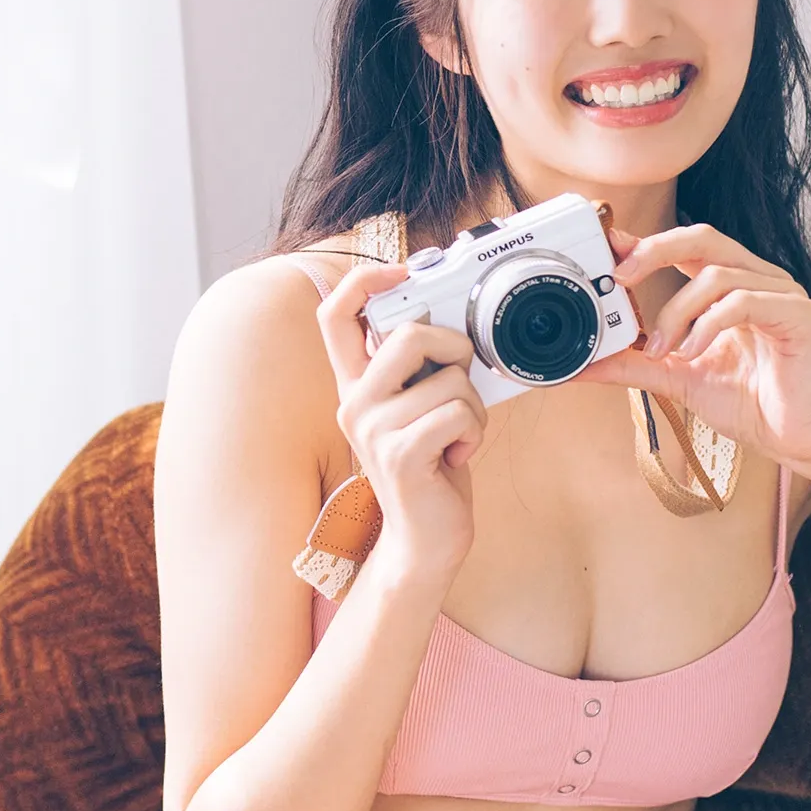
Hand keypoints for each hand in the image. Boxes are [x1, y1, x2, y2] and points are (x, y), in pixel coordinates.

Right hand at [315, 259, 486, 580]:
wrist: (425, 540)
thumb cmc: (432, 464)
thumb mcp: (417, 405)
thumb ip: (418, 366)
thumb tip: (445, 316)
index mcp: (356, 383)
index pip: (335, 315)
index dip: (363, 280)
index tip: (401, 270)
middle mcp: (354, 402)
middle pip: (411, 333)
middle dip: (456, 350)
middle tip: (458, 384)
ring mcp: (372, 429)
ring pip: (449, 378)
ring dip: (473, 404)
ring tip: (457, 435)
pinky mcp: (398, 456)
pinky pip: (459, 413)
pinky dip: (475, 431)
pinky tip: (458, 455)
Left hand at [575, 222, 810, 470]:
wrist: (800, 441)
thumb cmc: (750, 404)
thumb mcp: (679, 378)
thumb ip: (635, 365)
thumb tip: (582, 365)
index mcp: (732, 285)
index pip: (686, 246)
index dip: (646, 242)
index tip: (608, 252)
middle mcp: (758, 278)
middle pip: (703, 237)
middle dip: (655, 251)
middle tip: (620, 277)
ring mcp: (781, 293)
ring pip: (717, 275)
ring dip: (677, 311)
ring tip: (663, 349)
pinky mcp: (797, 314)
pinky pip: (744, 302)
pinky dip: (708, 325)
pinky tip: (693, 353)